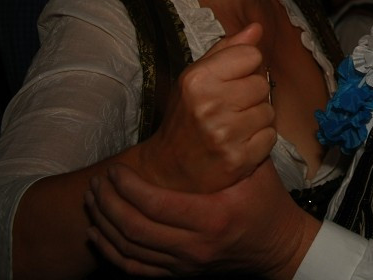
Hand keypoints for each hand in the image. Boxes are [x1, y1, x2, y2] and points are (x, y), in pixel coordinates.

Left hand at [85, 161, 319, 278]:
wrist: (279, 246)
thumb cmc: (269, 203)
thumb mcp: (257, 171)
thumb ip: (235, 145)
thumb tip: (214, 109)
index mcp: (213, 217)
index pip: (156, 205)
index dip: (128, 187)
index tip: (115, 169)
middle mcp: (195, 245)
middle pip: (134, 229)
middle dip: (108, 204)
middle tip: (97, 183)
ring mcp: (186, 264)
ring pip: (129, 251)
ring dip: (104, 225)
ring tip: (93, 202)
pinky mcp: (181, 274)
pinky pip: (135, 269)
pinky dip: (111, 252)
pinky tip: (99, 234)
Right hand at [138, 23, 276, 192]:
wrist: (168, 168)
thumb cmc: (186, 115)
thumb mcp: (196, 76)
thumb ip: (227, 50)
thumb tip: (257, 28)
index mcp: (198, 80)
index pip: (251, 55)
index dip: (246, 67)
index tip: (231, 80)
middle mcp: (209, 106)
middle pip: (262, 84)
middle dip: (252, 95)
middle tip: (232, 107)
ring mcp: (224, 135)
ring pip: (269, 111)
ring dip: (257, 119)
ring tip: (234, 126)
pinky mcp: (238, 160)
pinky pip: (271, 137)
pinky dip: (260, 140)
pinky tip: (240, 143)